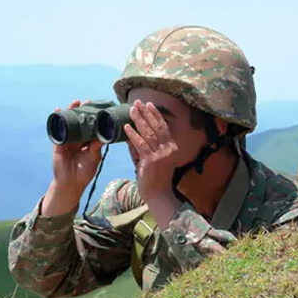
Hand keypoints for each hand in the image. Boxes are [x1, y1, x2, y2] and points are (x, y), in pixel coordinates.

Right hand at [51, 99, 103, 191]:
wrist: (71, 184)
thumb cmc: (84, 172)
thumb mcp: (93, 157)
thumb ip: (96, 146)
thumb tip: (103, 134)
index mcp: (87, 143)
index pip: (91, 127)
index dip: (94, 118)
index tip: (99, 108)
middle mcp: (77, 140)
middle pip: (80, 123)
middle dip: (83, 111)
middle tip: (88, 101)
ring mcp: (67, 141)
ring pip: (69, 124)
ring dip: (71, 112)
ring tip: (75, 102)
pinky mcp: (58, 144)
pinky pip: (58, 130)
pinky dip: (57, 120)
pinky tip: (57, 111)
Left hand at [124, 100, 181, 228]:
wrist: (158, 194)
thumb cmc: (155, 178)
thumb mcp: (153, 159)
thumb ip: (146, 146)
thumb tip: (133, 133)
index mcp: (171, 147)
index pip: (163, 127)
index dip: (156, 114)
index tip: (148, 104)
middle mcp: (168, 149)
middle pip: (157, 126)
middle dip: (146, 113)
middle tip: (137, 102)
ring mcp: (160, 154)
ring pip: (149, 133)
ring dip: (139, 120)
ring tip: (131, 110)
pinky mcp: (151, 160)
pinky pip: (141, 144)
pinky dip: (133, 135)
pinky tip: (126, 127)